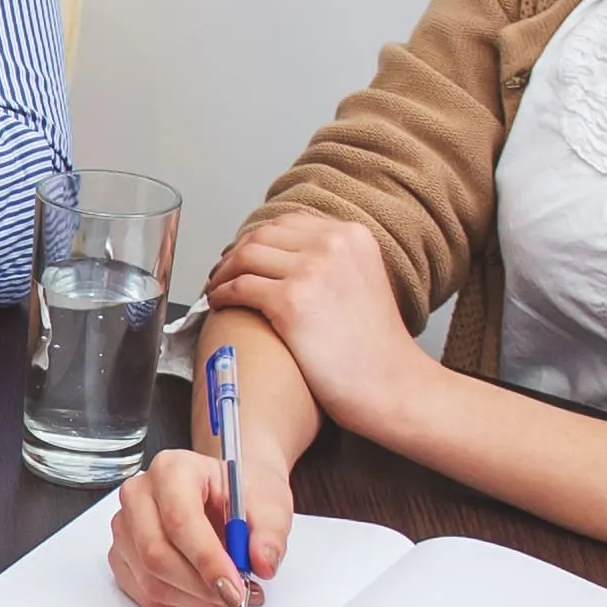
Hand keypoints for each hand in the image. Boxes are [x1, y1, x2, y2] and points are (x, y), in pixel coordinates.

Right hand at [109, 352, 305, 606]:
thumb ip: (270, 534)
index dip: (207, 559)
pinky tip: (206, 596)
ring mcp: (124, 527)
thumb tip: (262, 563)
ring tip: (229, 594)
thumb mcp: (270, 505)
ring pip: (151, 580)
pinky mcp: (122, 556)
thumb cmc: (241, 493)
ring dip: (195, 600)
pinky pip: (145, 595)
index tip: (235, 587)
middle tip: (238, 597)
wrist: (225, 494)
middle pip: (156, 553)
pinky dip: (181, 606)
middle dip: (201, 586)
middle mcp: (139, 494)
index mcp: (173, 469)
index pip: (179, 519)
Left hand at [202, 209, 432, 442]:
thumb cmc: (375, 347)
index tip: (244, 255)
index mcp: (352, 235)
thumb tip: (286, 257)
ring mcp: (311, 269)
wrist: (390, 383)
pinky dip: (221, 294)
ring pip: (245, 257)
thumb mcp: (363, 281)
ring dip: (222, 273)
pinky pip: (239, 287)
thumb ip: (332, 262)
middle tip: (222, 272)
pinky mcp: (290, 301)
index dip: (259, 239)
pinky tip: (216, 304)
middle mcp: (333, 243)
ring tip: (216, 288)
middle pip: (263, 235)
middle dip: (236, 253)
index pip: (289, 223)